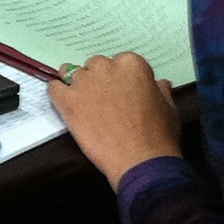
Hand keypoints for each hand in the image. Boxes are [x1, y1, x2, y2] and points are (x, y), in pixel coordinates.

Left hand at [50, 52, 182, 188]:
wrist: (141, 161)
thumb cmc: (157, 136)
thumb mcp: (168, 107)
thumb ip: (160, 89)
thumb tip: (159, 83)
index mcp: (131, 64)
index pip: (120, 62)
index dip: (121, 79)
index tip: (122, 91)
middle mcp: (106, 67)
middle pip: (96, 66)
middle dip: (100, 81)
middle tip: (105, 101)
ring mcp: (85, 83)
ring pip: (74, 74)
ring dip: (80, 86)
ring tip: (86, 105)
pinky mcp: (68, 101)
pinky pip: (54, 88)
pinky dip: (58, 93)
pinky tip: (66, 103)